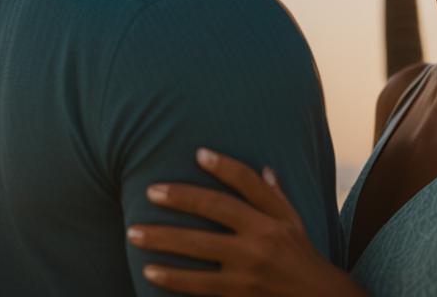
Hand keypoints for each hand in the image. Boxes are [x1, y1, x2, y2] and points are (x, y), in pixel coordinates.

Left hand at [127, 148, 363, 296]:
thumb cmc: (301, 256)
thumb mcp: (294, 222)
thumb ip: (275, 196)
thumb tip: (264, 168)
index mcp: (272, 220)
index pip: (246, 184)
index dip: (224, 167)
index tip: (198, 154)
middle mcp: (260, 242)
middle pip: (214, 212)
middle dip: (180, 199)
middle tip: (149, 192)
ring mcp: (246, 271)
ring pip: (198, 251)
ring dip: (163, 242)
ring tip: (134, 234)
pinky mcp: (237, 295)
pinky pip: (198, 286)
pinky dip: (173, 279)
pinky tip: (150, 271)